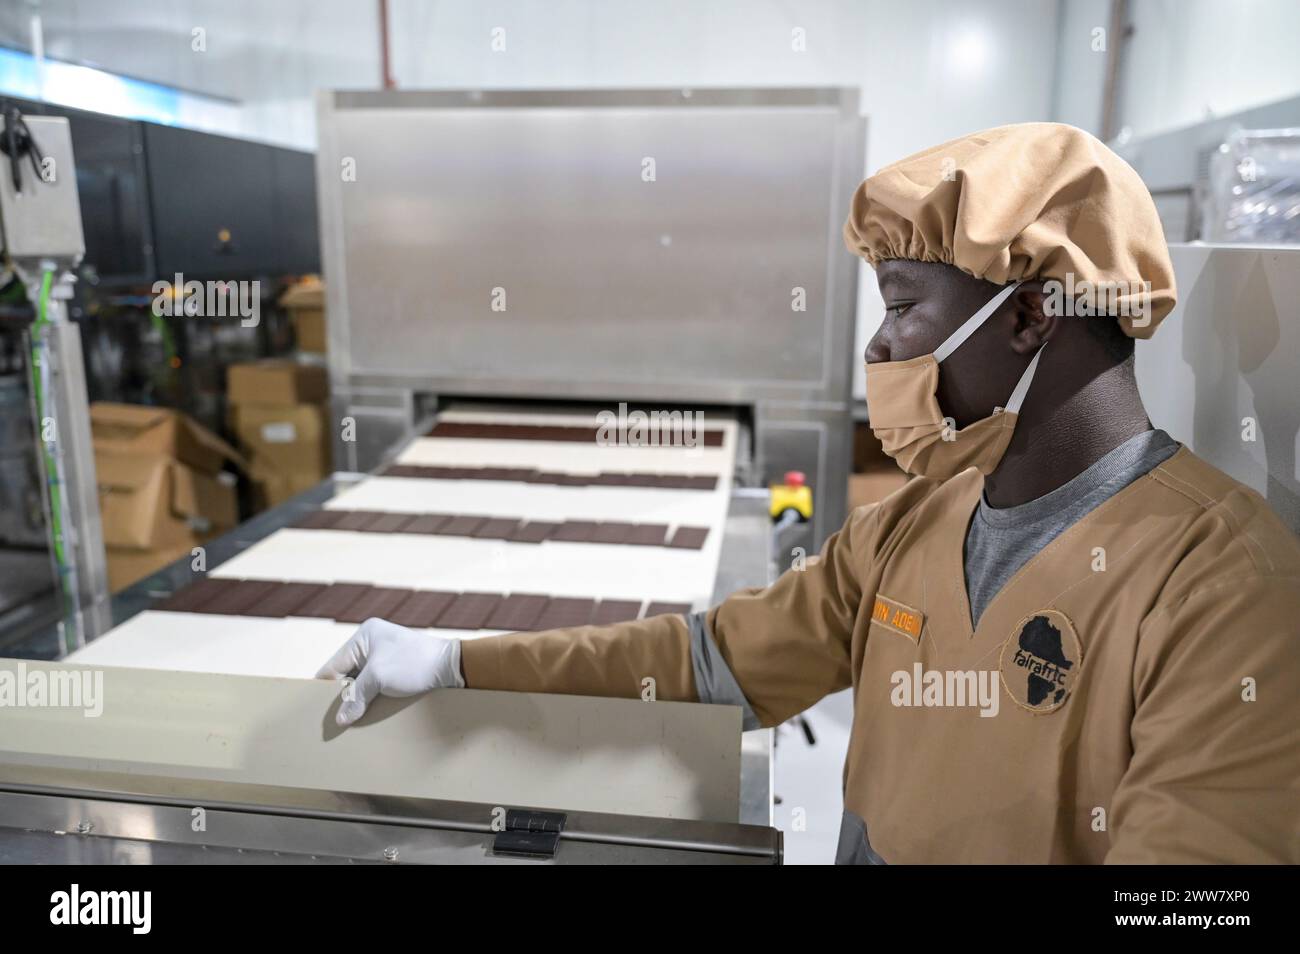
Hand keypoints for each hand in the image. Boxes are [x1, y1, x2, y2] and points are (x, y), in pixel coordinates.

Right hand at [316, 617, 464, 726]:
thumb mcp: (379, 679)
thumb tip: (341, 719)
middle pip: (345, 674)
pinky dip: (370, 697)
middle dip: (342, 695)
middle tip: (335, 718)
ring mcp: (384, 655)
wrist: (452, 666)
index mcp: (363, 636)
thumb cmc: (415, 665)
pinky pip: (374, 684)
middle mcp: (371, 643)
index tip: (322, 712)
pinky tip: (367, 713)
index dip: (326, 689)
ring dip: (357, 698)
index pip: (333, 666)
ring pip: (360, 681)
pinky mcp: (395, 668)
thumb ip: (356, 697)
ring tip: (350, 719)